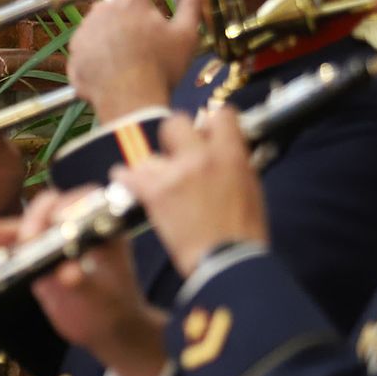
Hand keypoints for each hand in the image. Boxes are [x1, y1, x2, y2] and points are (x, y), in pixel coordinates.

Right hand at [13, 189, 169, 375]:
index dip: (63, 210)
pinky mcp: (36, 257)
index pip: (79, 202)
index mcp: (101, 226)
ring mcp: (52, 241)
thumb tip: (67, 273)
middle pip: (46, 211)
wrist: (108, 329)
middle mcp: (75, 226)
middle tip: (22, 241)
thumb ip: (85, 283)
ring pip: (23, 229)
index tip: (53, 228)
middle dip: (27, 222)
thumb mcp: (102, 298)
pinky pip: (12, 247)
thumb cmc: (113, 310)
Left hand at [68, 0, 200, 121]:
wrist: (130, 102)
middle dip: (125, 15)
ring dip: (108, 37)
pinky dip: (95, 59)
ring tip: (125, 61)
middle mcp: (102, 11)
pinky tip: (109, 73)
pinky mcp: (72, 55)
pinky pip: (85, 52)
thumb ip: (190, 7)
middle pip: (114, 3)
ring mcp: (83, 33)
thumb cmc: (161, 68)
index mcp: (132, 2)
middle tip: (140, 39)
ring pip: (97, 28)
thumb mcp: (186, 37)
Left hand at [114, 107, 267, 276]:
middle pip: (175, 123)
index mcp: (231, 155)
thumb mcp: (251, 188)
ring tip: (156, 182)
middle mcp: (201, 158)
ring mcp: (175, 174)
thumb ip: (235, 161)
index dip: (211, 123)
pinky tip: (127, 182)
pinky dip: (125, 179)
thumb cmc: (243, 232)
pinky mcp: (154, 193)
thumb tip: (225, 147)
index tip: (205, 132)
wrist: (227, 261)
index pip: (220, 114)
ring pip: (149, 154)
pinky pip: (127, 173)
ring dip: (152, 168)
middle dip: (174, 136)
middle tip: (176, 154)